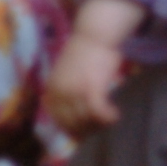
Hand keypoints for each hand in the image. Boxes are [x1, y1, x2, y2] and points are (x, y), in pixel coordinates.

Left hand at [46, 0, 143, 135]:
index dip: (72, 129)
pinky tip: (114, 114)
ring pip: (87, 121)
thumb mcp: (65, 73)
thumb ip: (65, 91)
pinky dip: (108, 118)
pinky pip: (100, 114)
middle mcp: (60, 93)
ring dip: (99, 124)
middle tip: (100, 125)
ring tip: (108, 118)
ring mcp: (75, 92)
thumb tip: (74, 113)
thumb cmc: (85, 51)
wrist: (94, 34)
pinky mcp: (91, 90)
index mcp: (52, 90)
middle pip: (73, 124)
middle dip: (88, 129)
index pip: (58, 121)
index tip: (85, 130)